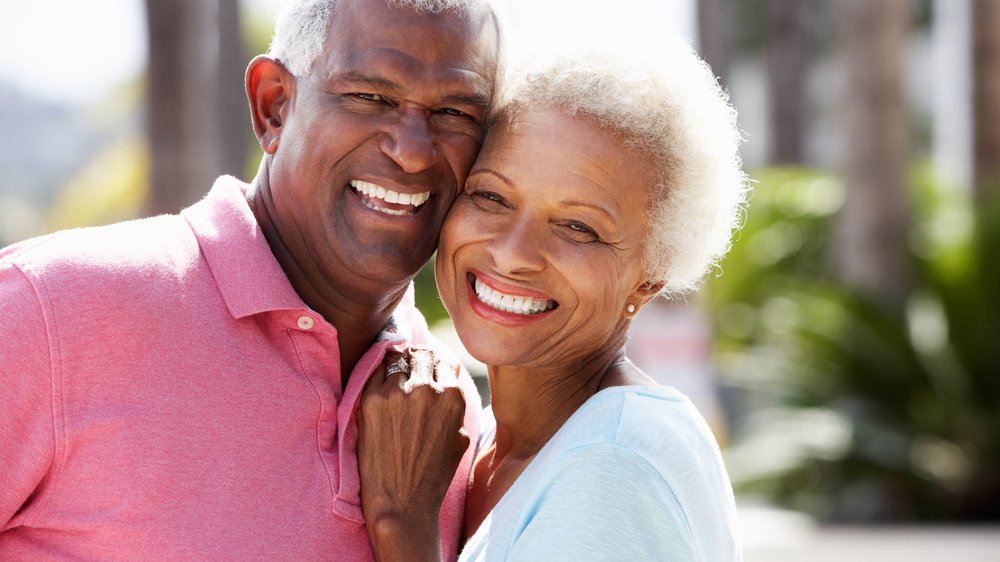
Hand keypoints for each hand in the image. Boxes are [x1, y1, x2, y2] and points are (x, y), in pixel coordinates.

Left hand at [357, 347, 470, 561]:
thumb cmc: (433, 477)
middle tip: (408, 368)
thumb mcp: (460, 438)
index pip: (444, 361)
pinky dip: (377, 371)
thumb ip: (455, 408)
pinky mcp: (371, 400)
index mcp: (452, 397)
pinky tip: (376, 379)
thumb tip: (448, 385)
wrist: (402, 505)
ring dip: (396, 363)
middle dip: (416, 360)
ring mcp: (397, 392)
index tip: (426, 370)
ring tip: (391, 373)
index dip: (435, 366)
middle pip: (421, 354)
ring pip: (396, 357)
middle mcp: (427, 389)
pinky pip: (374, 370)